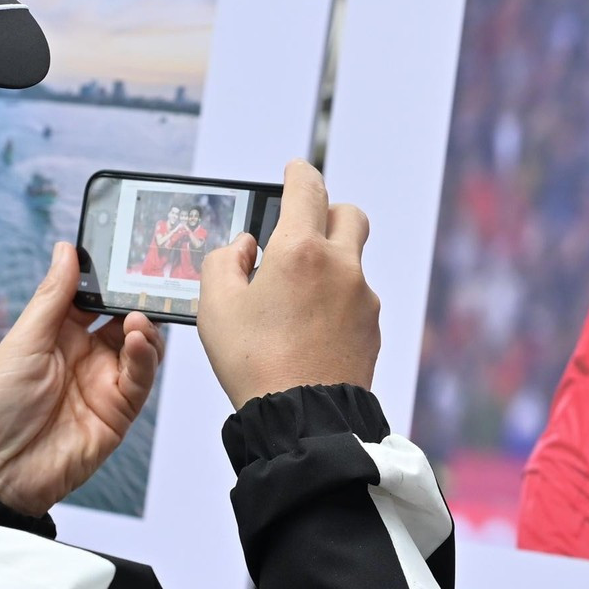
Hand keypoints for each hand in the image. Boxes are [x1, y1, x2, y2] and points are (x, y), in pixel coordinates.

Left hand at [0, 241, 163, 515]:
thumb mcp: (21, 344)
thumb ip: (52, 298)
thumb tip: (66, 251)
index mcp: (56, 334)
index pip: (89, 296)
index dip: (104, 276)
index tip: (120, 252)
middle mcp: (83, 355)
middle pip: (121, 317)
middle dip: (134, 298)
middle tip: (146, 279)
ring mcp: (103, 381)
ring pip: (139, 345)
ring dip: (143, 327)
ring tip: (138, 318)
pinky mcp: (119, 409)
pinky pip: (141, 377)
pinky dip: (146, 356)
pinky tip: (139, 342)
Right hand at [198, 159, 378, 409]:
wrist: (304, 419)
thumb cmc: (254, 362)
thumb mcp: (215, 307)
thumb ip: (224, 261)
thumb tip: (246, 247)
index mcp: (301, 250)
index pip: (307, 188)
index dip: (299, 172)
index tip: (295, 169)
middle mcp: (341, 266)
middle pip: (349, 215)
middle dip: (327, 212)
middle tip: (302, 230)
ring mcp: (363, 298)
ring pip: (352, 262)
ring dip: (329, 265)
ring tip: (295, 298)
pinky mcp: (372, 329)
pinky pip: (356, 300)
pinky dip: (337, 302)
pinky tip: (311, 330)